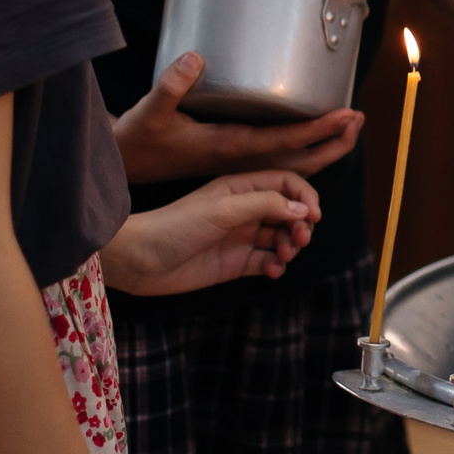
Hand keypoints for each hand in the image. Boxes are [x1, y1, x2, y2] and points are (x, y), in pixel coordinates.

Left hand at [101, 171, 318, 296]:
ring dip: (290, 246)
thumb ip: (265, 204)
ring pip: (281, 237)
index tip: (313, 215)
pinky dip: (275, 266)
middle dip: (301, 224)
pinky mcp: (234, 263)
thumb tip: (303, 209)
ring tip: (283, 255)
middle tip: (299, 239)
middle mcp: (243, 210)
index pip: (285, 183)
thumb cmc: (175, 226)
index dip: (304, 196)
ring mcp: (240, 237)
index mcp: (240, 187)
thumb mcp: (223, 209)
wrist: (140, 260)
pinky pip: (266, 262)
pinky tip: (271, 270)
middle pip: (288, 211)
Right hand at [114, 52, 363, 183]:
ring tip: (349, 126)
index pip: (284, 142)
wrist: (125, 165)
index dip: (318, 130)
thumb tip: (195, 56)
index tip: (346, 115)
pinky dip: (303, 153)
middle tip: (359, 118)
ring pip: (294, 165)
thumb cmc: (139, 139)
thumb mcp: (149, 111)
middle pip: (301, 161)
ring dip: (324, 148)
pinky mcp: (235, 162)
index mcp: (229, 148)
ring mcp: (240, 166)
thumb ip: (171, 85)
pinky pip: (280, 163)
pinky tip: (314, 136)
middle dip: (334, 142)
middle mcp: (241, 161)